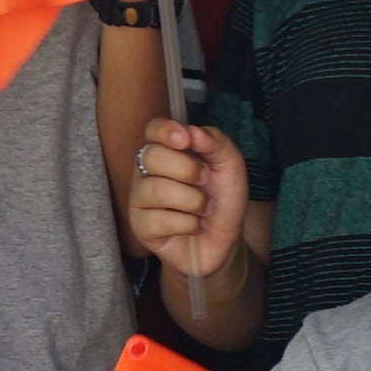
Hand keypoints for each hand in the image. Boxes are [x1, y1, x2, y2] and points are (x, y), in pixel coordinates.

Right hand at [122, 118, 252, 293]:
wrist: (225, 241)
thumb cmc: (222, 200)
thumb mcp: (230, 166)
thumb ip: (215, 142)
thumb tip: (193, 131)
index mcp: (166, 151)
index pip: (153, 129)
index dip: (165, 131)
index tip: (185, 140)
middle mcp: (147, 172)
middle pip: (152, 156)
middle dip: (187, 169)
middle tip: (205, 181)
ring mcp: (140, 199)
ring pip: (157, 190)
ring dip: (193, 201)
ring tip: (203, 209)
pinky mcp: (140, 227)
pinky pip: (160, 220)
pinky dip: (188, 224)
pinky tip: (194, 226)